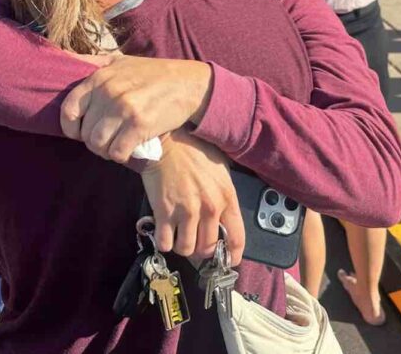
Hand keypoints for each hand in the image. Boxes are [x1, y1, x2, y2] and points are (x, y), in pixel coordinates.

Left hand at [61, 55, 213, 163]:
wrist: (188, 84)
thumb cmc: (151, 73)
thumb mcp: (118, 61)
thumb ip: (91, 62)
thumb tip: (60, 57)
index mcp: (99, 78)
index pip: (69, 109)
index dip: (71, 127)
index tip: (79, 132)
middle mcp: (109, 92)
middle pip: (86, 133)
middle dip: (94, 142)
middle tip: (107, 139)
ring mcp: (125, 109)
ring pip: (98, 145)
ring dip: (106, 151)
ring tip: (116, 145)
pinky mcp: (141, 125)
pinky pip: (118, 152)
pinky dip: (121, 156)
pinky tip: (129, 149)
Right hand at [141, 130, 244, 262]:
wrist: (167, 141)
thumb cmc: (193, 151)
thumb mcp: (221, 169)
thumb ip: (225, 194)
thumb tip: (226, 217)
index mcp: (226, 197)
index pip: (236, 238)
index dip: (232, 255)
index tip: (228, 259)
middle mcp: (209, 208)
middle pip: (207, 248)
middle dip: (201, 250)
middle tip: (195, 241)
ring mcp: (186, 211)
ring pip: (186, 249)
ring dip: (182, 246)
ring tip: (178, 236)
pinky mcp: (164, 211)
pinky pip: (165, 242)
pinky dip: (164, 242)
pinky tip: (164, 232)